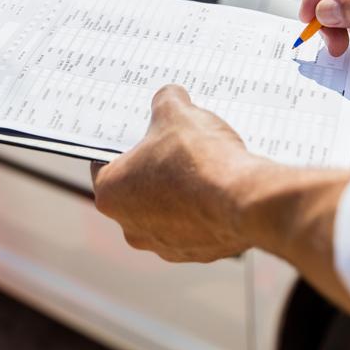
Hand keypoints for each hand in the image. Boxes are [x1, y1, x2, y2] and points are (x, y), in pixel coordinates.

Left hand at [91, 86, 349, 315]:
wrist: (245, 200)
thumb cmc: (199, 159)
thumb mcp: (176, 112)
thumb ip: (166, 101)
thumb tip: (171, 97)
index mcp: (110, 194)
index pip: (105, 162)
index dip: (124, 143)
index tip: (140, 132)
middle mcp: (130, 227)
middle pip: (136, 188)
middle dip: (154, 167)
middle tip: (174, 144)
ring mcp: (164, 245)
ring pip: (166, 209)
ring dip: (179, 190)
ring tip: (202, 165)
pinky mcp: (197, 253)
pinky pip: (195, 225)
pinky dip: (204, 208)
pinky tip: (219, 187)